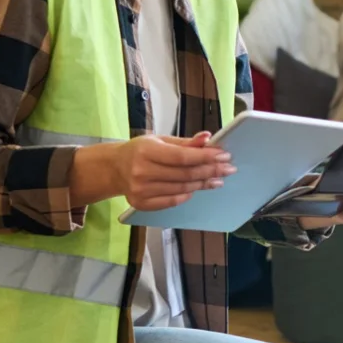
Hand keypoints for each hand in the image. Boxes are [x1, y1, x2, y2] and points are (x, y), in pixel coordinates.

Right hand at [115, 132, 233, 210]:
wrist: (114, 169)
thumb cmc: (140, 151)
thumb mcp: (159, 140)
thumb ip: (184, 142)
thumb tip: (208, 138)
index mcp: (146, 151)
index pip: (182, 157)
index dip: (206, 157)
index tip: (224, 155)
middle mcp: (142, 172)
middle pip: (185, 175)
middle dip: (210, 171)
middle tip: (228, 168)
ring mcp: (141, 190)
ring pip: (182, 189)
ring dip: (203, 184)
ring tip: (218, 179)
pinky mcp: (142, 204)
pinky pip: (172, 201)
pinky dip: (187, 194)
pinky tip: (197, 188)